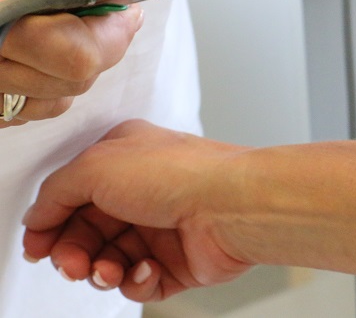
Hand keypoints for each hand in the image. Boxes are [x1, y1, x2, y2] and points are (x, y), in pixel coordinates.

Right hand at [0, 0, 143, 124]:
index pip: (74, 53)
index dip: (110, 30)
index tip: (125, 5)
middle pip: (75, 77)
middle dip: (101, 42)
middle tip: (104, 8)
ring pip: (60, 96)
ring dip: (75, 62)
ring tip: (58, 22)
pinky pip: (31, 109)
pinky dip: (45, 82)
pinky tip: (30, 49)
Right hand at [22, 119, 252, 300]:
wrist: (234, 205)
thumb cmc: (177, 174)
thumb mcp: (96, 166)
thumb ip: (57, 191)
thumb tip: (38, 216)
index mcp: (125, 159)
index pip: (74, 194)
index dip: (50, 222)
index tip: (36, 245)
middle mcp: (144, 191)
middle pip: (87, 233)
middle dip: (72, 252)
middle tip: (71, 264)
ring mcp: (162, 228)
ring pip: (110, 261)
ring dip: (100, 270)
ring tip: (107, 270)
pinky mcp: (180, 262)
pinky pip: (142, 282)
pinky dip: (136, 280)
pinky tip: (146, 268)